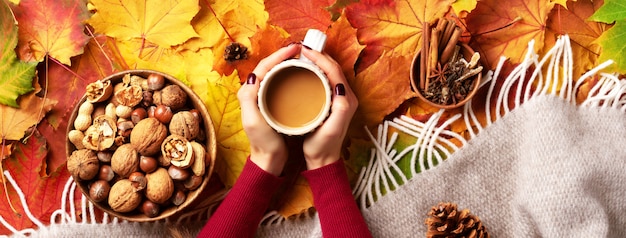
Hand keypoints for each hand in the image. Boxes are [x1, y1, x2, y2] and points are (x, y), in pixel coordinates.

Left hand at [237, 44, 300, 175]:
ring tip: (304, 58)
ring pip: (276, 73)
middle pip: (270, 66)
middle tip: (302, 49)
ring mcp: (264, 98)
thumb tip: (253, 75)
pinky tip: (303, 75)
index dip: (278, 55)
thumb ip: (249, 98)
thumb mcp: (253, 121)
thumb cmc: (262, 143)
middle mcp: (254, 92)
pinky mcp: (274, 104)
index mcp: (248, 92)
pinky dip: (291, 75)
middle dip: (284, 55)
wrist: (270, 160)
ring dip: (288, 63)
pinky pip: (282, 83)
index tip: (295, 49)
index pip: (263, 66)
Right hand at [301, 47, 357, 169]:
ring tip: (300, 55)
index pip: (334, 70)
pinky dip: (314, 70)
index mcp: (346, 99)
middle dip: (318, 55)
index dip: (320, 57)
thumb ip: (340, 108)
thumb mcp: (332, 128)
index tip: (304, 50)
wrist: (322, 160)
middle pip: (333, 67)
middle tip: (300, 48)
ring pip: (328, 72)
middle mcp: (345, 96)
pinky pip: (324, 79)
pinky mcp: (331, 102)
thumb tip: (340, 86)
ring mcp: (339, 98)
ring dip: (316, 61)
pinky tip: (302, 70)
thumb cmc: (324, 146)